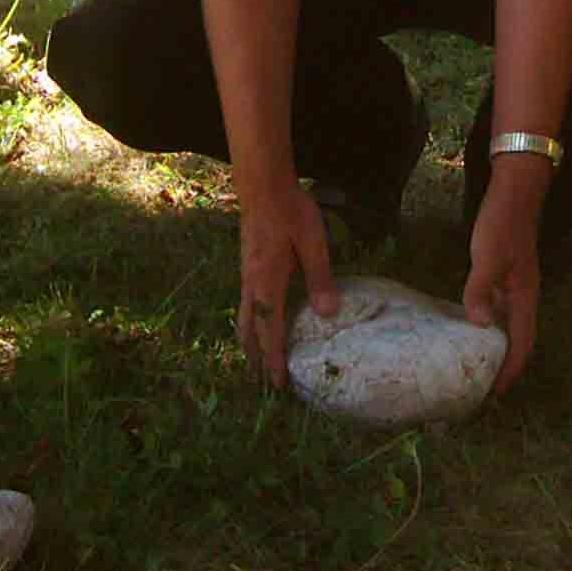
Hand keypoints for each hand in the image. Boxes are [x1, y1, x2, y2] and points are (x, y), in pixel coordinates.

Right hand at [237, 183, 336, 384]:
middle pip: (250, 331)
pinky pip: (244, 305)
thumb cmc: (291, 212)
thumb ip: (320, 278)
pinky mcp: (247, 267)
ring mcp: (246, 276)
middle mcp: (251, 285)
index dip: (275, 359)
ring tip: (258, 362)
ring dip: (250, 343)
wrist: (263, 186)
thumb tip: (328, 314)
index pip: (270, 331)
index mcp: (268, 283)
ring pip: (243, 319)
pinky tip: (259, 323)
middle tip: (266, 383)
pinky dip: (250, 324)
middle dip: (258, 358)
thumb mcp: (313, 244)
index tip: (278, 384)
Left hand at [463, 165, 546, 393]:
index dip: (511, 370)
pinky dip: (491, 327)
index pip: (522, 343)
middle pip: (519, 340)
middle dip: (507, 366)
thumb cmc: (502, 223)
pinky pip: (501, 311)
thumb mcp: (487, 256)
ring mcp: (516, 286)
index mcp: (524, 296)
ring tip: (478, 367)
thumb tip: (479, 325)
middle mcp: (524, 296)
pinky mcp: (506, 276)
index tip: (495, 393)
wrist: (515, 193)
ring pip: (510, 327)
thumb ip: (481, 289)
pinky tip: (474, 331)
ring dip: (499, 349)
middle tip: (484, 388)